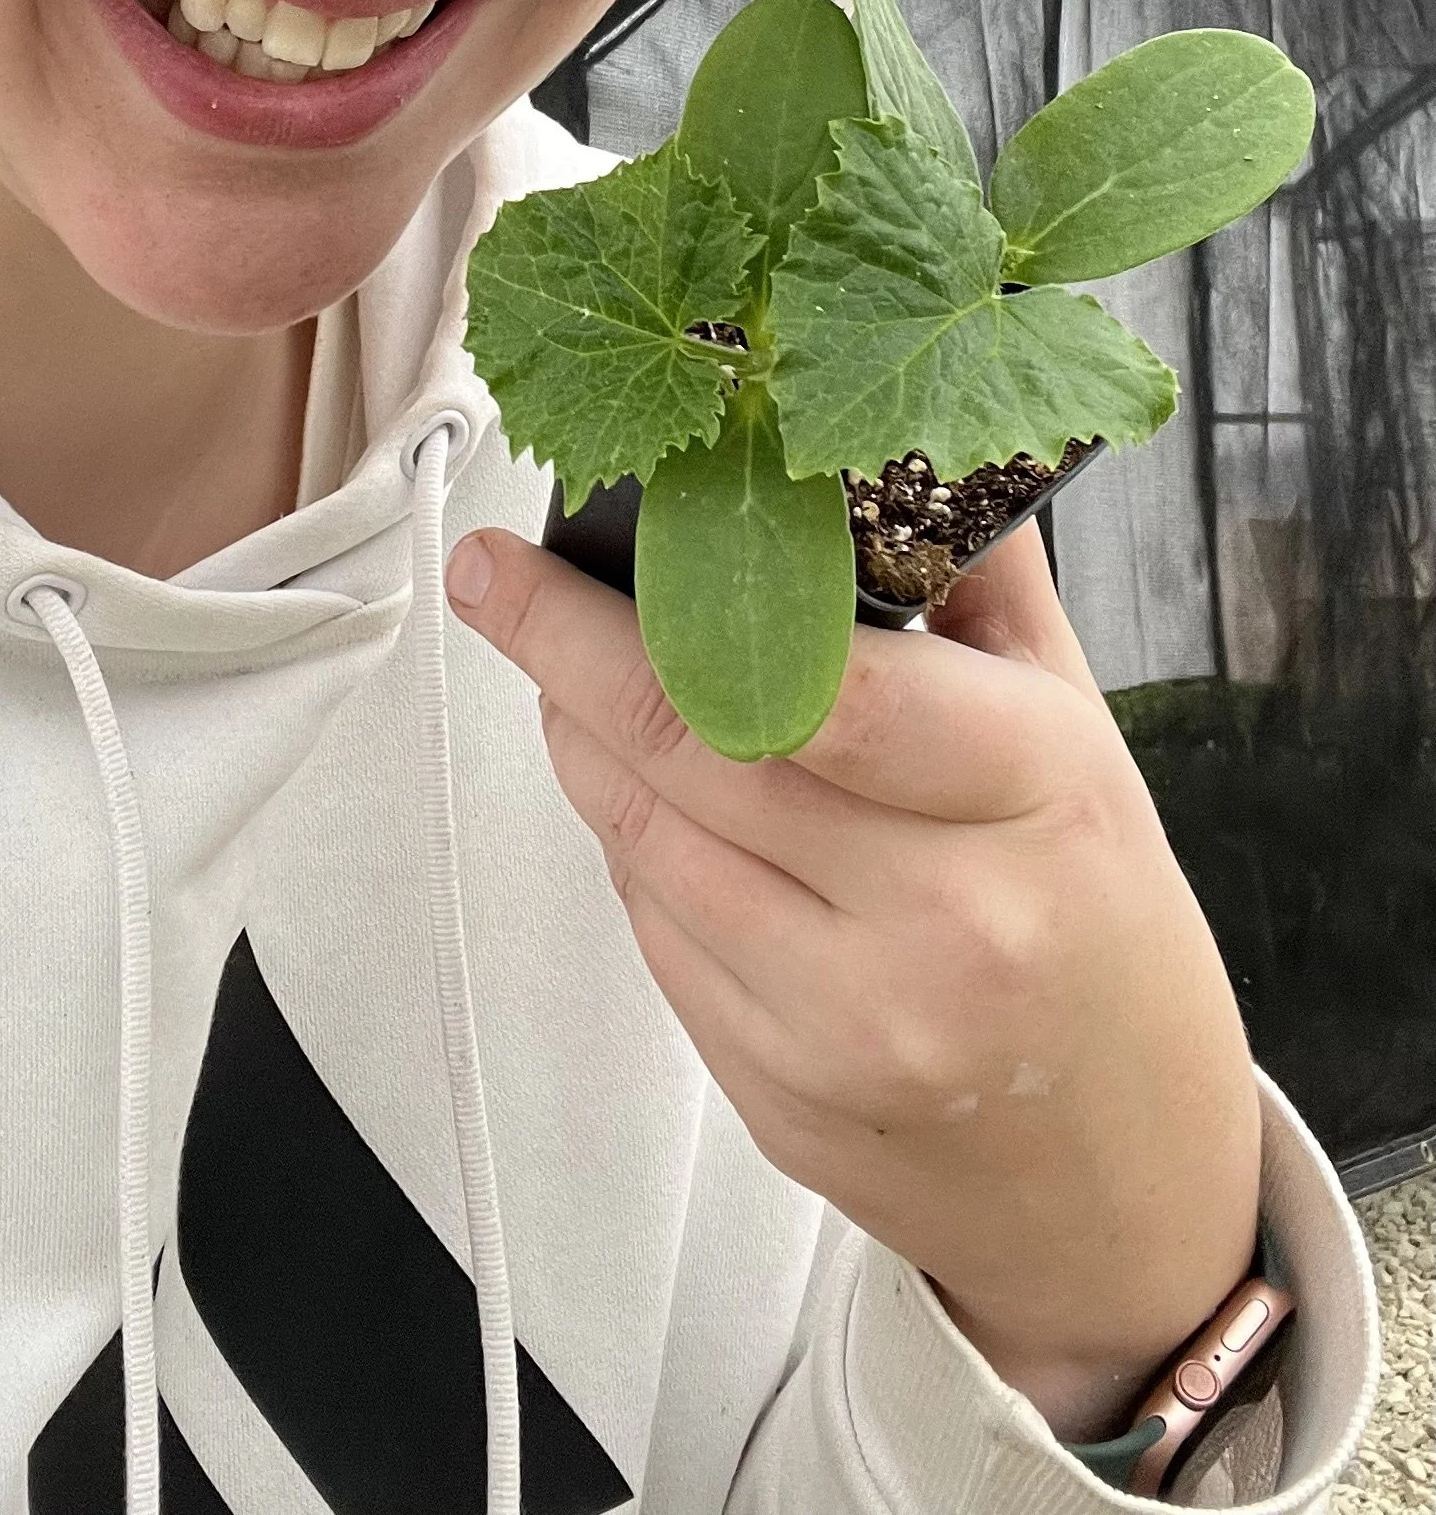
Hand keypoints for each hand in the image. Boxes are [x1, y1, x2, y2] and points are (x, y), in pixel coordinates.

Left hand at [444, 519, 1259, 1441]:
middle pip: (697, 757)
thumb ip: (982, 584)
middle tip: (495, 578)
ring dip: (582, 743)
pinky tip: (644, 795)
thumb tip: (889, 439)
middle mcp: (941, 923)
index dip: (666, 607)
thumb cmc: (1106, 928)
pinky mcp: (778, 1096)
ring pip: (649, 843)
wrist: (1125, 1181)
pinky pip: (658, 936)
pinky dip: (632, 847)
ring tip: (561, 670)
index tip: (554, 545)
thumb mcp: (1085, 737)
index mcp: (1035, 799)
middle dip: (564, 653)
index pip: (828, 687)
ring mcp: (851, 1025)